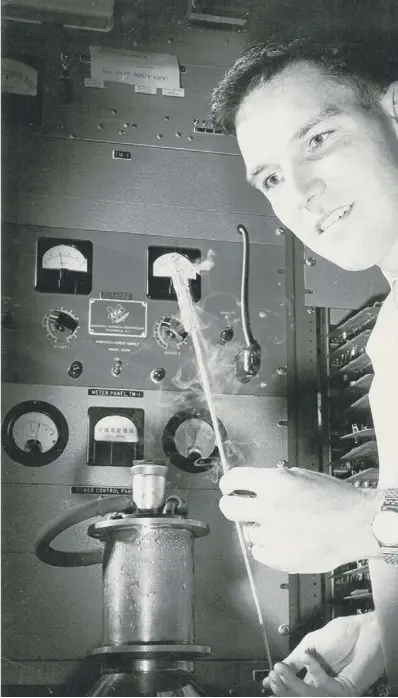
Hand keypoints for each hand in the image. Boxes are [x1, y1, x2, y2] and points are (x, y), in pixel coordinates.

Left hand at [219, 467, 381, 572]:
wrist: (357, 525)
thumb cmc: (334, 499)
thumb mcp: (301, 476)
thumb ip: (273, 480)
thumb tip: (251, 486)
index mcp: (274, 483)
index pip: (233, 479)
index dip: (228, 483)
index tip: (228, 488)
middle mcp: (269, 508)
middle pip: (229, 508)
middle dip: (231, 505)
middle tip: (238, 507)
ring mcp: (273, 535)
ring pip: (248, 533)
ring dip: (259, 529)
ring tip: (281, 526)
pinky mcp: (279, 558)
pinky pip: (259, 552)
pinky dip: (267, 548)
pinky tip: (285, 541)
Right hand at [263, 613, 383, 695]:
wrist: (364, 631)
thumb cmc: (343, 635)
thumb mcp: (310, 645)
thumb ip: (295, 659)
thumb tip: (276, 668)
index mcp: (314, 676)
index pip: (294, 688)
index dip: (280, 687)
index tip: (267, 682)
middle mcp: (323, 686)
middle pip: (299, 696)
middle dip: (282, 689)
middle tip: (272, 677)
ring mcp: (334, 690)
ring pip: (309, 695)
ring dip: (292, 682)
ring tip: (280, 669)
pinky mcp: (345, 690)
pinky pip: (325, 685)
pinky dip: (313, 670)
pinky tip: (307, 655)